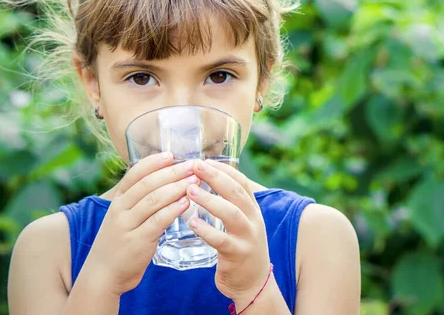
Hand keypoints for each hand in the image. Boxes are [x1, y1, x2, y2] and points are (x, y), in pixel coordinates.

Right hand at [83, 153, 198, 295]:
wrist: (103, 275)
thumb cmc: (120, 242)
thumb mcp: (123, 217)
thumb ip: (139, 200)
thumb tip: (164, 180)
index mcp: (117, 200)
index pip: (134, 174)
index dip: (153, 163)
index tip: (170, 154)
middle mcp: (120, 209)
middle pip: (148, 184)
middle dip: (172, 172)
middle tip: (192, 166)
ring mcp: (127, 225)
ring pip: (154, 200)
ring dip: (177, 188)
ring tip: (195, 181)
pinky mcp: (138, 241)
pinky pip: (158, 221)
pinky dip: (173, 209)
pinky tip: (186, 202)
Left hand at [186, 160, 270, 304]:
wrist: (253, 283)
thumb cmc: (241, 248)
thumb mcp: (242, 222)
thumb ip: (230, 203)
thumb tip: (209, 179)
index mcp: (253, 209)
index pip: (241, 182)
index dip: (223, 169)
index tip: (204, 160)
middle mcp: (253, 220)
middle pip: (236, 192)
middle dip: (216, 177)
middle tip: (195, 166)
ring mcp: (248, 237)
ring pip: (231, 213)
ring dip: (210, 200)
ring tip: (190, 190)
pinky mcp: (238, 255)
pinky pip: (222, 240)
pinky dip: (207, 230)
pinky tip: (192, 223)